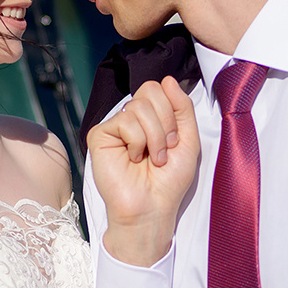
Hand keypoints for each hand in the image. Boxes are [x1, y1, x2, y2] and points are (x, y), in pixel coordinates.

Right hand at [91, 77, 199, 265]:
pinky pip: (124, 121)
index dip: (172, 111)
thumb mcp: (188, 140)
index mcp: (151, 117)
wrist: (152, 207)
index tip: (175, 140)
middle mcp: (132, 118)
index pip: (160, 87)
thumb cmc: (168, 181)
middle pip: (149, 90)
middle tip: (164, 151)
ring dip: (154, 137)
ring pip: (138, 106)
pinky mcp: (100, 136)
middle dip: (165, 123)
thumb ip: (182, 107)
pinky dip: (137, 142)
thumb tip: (169, 80)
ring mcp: (115, 126)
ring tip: (151, 159)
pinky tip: (133, 159)